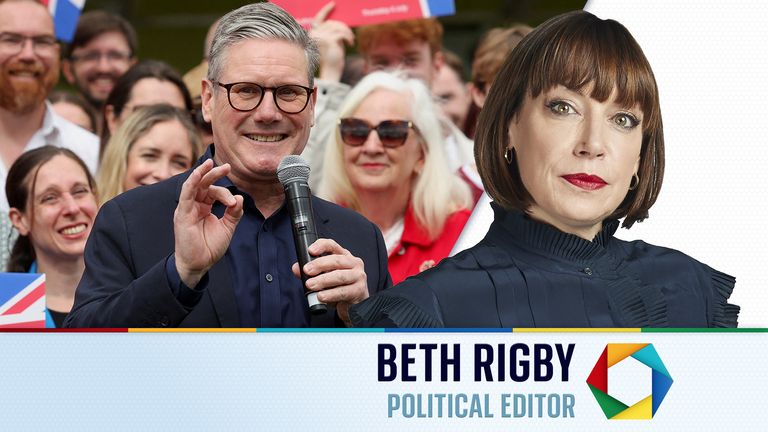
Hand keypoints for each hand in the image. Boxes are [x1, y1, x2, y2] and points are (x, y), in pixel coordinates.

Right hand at [174, 159, 243, 287]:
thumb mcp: (227, 227)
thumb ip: (234, 213)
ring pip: (194, 185)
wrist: (200, 264)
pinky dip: (191, 183)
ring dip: (202, 173)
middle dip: (214, 173)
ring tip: (211, 164)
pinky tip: (198, 175)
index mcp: (204, 206)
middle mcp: (194, 205)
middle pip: (204, 184)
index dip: (226, 194)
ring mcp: (187, 208)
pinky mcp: (183, 214)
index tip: (234, 203)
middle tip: (227, 166)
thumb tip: (240, 198)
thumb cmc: (210, 247)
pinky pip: (186, 195)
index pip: (214, 192)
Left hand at [291, 238, 368, 325]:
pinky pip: (343, 291)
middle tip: (306, 271)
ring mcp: (358, 276)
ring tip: (311, 286)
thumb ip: (310, 272)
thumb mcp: (323, 277)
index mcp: (343, 255)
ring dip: (323, 280)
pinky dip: (330, 294)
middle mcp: (353, 263)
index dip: (321, 246)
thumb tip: (296, 268)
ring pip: (339, 276)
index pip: (332, 245)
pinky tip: (321, 296)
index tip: (310, 250)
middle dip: (319, 265)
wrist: (353, 304)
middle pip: (336, 260)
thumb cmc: (339, 287)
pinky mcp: (359, 290)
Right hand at [309, 1, 353, 81]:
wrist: (331, 72)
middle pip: (332, 22)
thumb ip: (332, 33)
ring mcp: (320, 36)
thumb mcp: (331, 43)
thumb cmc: (332, 60)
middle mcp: (314, 34)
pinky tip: (351, 43)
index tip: (333, 4)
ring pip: (338, 27)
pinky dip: (348, 37)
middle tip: (350, 36)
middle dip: (343, 27)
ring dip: (347, 33)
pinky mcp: (328, 40)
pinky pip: (342, 33)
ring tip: (351, 40)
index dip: (326, 10)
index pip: (318, 18)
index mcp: (312, 34)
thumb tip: (340, 24)